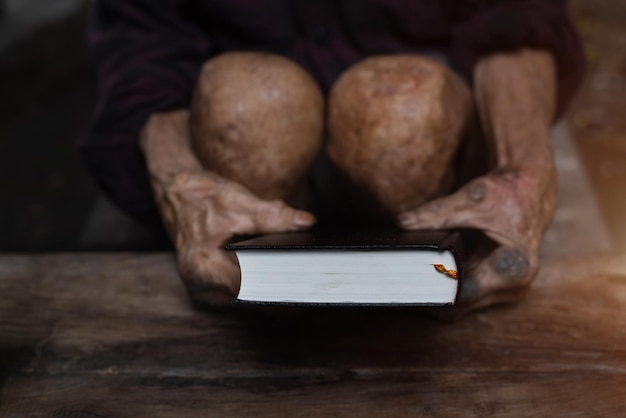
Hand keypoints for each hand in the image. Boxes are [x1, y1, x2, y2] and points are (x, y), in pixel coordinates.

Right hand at [139, 110, 314, 307]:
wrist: (178, 196)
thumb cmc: (204, 198)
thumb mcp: (240, 203)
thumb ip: (274, 215)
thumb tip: (306, 222)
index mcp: (204, 265)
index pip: (249, 289)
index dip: (279, 289)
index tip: (306, 287)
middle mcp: (201, 285)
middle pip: (250, 301)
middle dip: (280, 294)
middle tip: (311, 286)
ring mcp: (205, 291)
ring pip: (247, 302)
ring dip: (271, 294)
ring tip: (300, 282)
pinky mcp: (211, 289)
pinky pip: (241, 296)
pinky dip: (259, 288)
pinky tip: (279, 278)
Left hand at [397, 162, 556, 312]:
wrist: (529, 191)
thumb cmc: (508, 193)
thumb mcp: (473, 199)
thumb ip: (437, 212)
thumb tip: (402, 222)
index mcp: (514, 267)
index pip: (463, 293)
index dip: (432, 290)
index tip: (403, 283)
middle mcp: (511, 287)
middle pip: (457, 307)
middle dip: (426, 297)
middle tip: (392, 286)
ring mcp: (501, 292)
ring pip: (456, 309)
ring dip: (430, 298)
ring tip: (398, 285)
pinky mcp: (490, 289)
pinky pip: (458, 299)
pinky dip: (438, 292)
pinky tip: (414, 281)